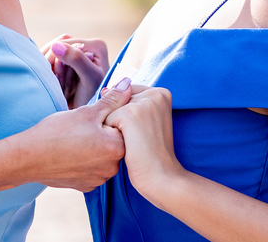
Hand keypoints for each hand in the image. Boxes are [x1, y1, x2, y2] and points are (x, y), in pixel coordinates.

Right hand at [18, 76, 132, 191]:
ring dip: (95, 147)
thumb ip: (112, 99)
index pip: (123, 126)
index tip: (92, 117)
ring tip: (75, 140)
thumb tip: (128, 84)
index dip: (108, 116)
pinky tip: (71, 153)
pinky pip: (92, 168)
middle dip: (103, 132)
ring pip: (103, 155)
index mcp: (117, 148)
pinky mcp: (86, 185)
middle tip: (81, 127)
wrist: (29, 158)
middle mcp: (112, 168)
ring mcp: (99, 179)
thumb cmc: (57, 132)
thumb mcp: (87, 111)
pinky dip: (85, 160)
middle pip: (114, 142)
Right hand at [42, 35, 109, 108]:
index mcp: (95, 45)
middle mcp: (87, 46)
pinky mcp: (69, 64)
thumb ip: (77, 59)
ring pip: (52, 57)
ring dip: (53, 73)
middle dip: (55, 67)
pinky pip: (51, 65)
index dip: (55, 58)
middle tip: (61, 83)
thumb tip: (56, 44)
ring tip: (62, 87)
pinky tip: (59, 86)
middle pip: (56, 49)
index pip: (64, 43)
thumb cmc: (95, 98)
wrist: (91, 115)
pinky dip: (52, 76)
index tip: (56, 77)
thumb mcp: (90, 78)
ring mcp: (77, 55)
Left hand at [103, 85, 185, 202]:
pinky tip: (128, 147)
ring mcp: (143, 102)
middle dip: (121, 121)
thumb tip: (105, 89)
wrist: (162, 177)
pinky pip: (105, 120)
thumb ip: (129, 102)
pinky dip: (110, 137)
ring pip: (111, 110)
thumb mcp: (146, 121)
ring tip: (135, 143)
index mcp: (162, 92)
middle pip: (119, 101)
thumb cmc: (151, 153)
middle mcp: (155, 92)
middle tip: (141, 140)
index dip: (129, 118)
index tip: (145, 134)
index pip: (128, 95)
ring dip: (115, 129)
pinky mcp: (129, 113)